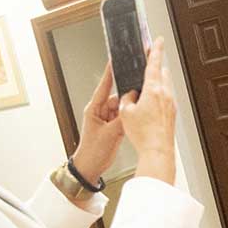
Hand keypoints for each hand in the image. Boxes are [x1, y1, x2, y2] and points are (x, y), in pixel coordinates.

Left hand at [69, 60, 126, 181]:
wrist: (90, 167)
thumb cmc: (93, 151)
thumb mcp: (110, 134)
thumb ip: (122, 121)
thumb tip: (133, 110)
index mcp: (95, 109)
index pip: (104, 86)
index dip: (109, 73)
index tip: (114, 60)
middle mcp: (101, 111)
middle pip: (117, 97)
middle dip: (127, 96)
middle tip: (137, 93)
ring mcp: (108, 119)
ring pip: (123, 107)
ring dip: (129, 109)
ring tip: (137, 109)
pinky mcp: (114, 127)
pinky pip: (125, 117)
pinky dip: (130, 118)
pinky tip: (136, 118)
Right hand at [120, 38, 177, 183]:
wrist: (158, 150)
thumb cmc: (143, 133)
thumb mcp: (126, 113)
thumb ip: (127, 99)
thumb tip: (130, 95)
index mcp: (153, 89)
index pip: (154, 63)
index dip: (155, 49)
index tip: (158, 39)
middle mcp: (165, 94)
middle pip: (161, 74)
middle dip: (154, 70)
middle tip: (145, 70)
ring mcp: (171, 104)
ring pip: (164, 87)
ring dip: (156, 85)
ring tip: (143, 95)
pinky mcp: (172, 113)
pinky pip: (165, 100)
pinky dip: (158, 98)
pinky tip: (149, 109)